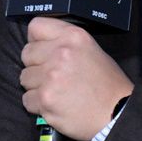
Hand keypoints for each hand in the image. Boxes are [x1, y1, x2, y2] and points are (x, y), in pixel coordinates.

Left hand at [20, 18, 132, 140]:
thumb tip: (41, 46)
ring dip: (36, 87)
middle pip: (26, 54)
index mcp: (73, 37)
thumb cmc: (107, 84)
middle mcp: (60, 53)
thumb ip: (65, 43)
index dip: (37, 41)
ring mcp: (51, 77)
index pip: (36, 27)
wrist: (117, 113)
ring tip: (57, 92)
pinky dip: (38, 105)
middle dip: (36, 66)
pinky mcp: (45, 99)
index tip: (43, 51)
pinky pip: (27, 99)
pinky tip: (55, 105)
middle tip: (53, 76)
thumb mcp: (92, 50)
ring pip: (24, 78)